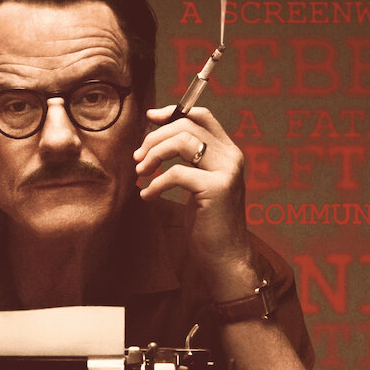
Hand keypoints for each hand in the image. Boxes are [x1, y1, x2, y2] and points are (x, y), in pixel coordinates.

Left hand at [133, 106, 256, 299]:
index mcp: (228, 152)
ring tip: (140, 173)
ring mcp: (227, 171)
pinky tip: (147, 196)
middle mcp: (232, 157)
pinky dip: (155, 183)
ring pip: (182, 141)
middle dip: (154, 137)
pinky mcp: (217, 189)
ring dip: (153, 154)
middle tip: (137, 158)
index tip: (150, 118)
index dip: (173, 111)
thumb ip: (188, 160)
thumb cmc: (207, 223)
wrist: (225, 258)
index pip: (202, 116)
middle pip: (187, 125)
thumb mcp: (198, 184)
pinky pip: (176, 173)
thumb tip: (157, 134)